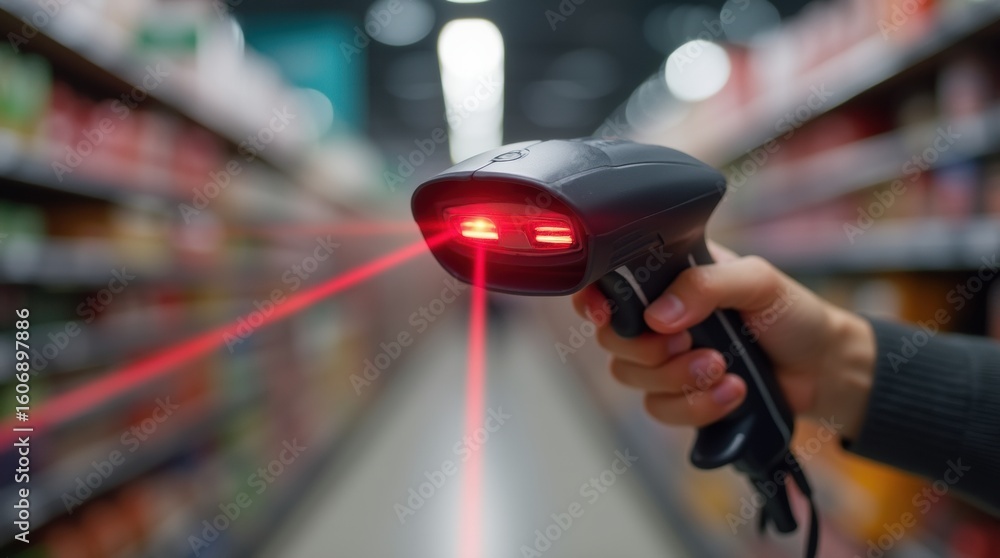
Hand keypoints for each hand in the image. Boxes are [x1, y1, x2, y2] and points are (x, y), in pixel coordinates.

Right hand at [572, 243, 876, 439]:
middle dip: (647, 348)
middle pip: (611, 338)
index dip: (595, 300)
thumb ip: (705, 285)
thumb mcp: (757, 281)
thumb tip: (659, 316)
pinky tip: (731, 392)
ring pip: (631, 376)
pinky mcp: (681, 396)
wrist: (824, 369)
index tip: (606, 313)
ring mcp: (668, 360)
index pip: (609, 283)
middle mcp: (660, 319)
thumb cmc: (793, 314)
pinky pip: (659, 409)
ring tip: (724, 368)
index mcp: (669, 278)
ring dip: (678, 378)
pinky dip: (696, 405)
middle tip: (689, 343)